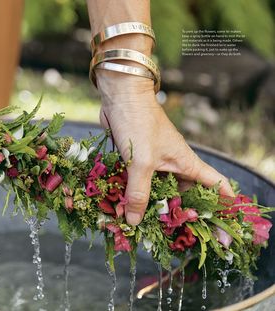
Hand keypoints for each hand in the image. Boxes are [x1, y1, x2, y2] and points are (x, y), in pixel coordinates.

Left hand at [97, 71, 234, 224]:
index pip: (214, 183)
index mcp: (186, 162)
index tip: (225, 221)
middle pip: (184, 192)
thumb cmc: (139, 125)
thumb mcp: (140, 162)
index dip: (223, 202)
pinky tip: (125, 206)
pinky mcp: (137, 158)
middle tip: (172, 234)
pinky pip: (140, 181)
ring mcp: (154, 161)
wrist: (120, 96)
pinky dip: (135, 193)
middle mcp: (173, 163)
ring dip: (152, 203)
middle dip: (180, 211)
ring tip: (145, 226)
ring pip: (159, 188)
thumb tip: (134, 221)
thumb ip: (138, 192)